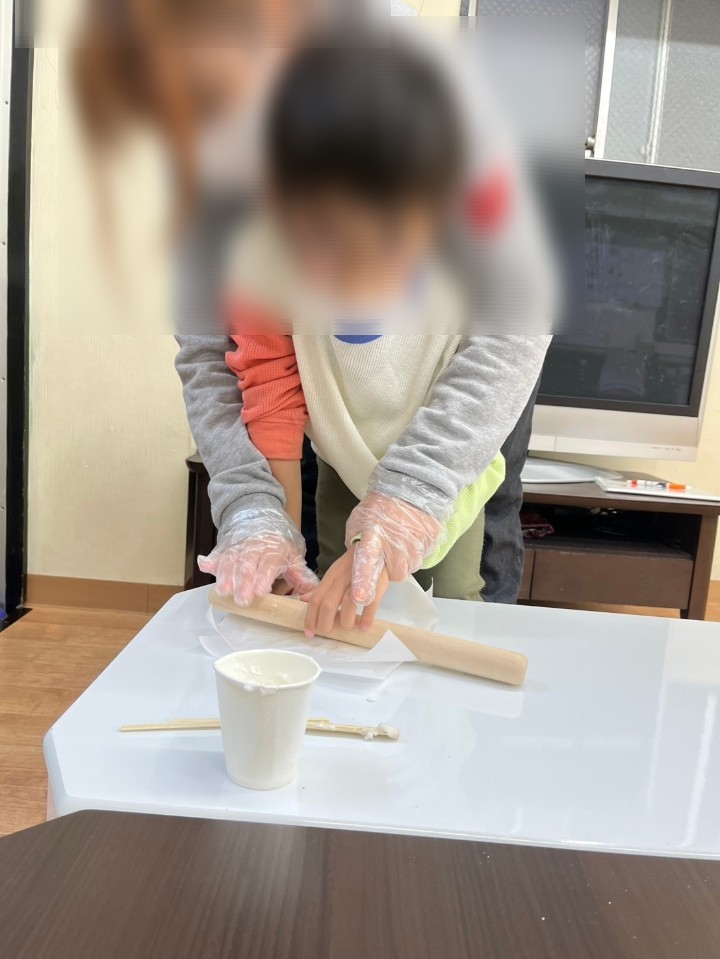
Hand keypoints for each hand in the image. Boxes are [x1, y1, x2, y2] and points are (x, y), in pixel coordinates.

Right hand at [198, 507, 318, 605]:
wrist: (260, 517)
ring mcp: (238, 546)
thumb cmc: (279, 545)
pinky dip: (211, 560)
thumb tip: (311, 594)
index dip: (264, 577)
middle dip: (244, 583)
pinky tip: (204, 565)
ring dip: (226, 576)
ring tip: (224, 591)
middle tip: (242, 600)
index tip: (260, 591)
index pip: (269, 564)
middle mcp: (255, 547)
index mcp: (274, 550)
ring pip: (230, 561)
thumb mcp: (293, 556)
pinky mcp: (225, 548)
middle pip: (247, 565)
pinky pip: (218, 554)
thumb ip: (300, 576)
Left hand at [301, 546, 389, 636]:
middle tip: (328, 632)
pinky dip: (366, 618)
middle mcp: (342, 579)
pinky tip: (364, 628)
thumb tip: (303, 600)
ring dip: (346, 621)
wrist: (376, 550)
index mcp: (330, 578)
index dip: (310, 618)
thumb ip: (320, 589)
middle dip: (325, 623)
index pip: (316, 599)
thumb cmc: (352, 566)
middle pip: (328, 604)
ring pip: (348, 604)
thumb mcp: (333, 574)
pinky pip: (370, 604)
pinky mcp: (376, 585)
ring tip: (348, 628)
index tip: (309, 633)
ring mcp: (359, 582)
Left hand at [345, 492, 441, 605]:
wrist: (412, 488)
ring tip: (399, 543)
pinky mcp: (430, 543)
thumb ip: (357, 544)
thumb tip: (352, 565)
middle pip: (395, 574)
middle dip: (389, 571)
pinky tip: (410, 538)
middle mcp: (396, 544)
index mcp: (373, 536)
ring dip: (402, 562)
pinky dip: (414, 553)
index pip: (367, 560)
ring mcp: (416, 545)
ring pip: (408, 568)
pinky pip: (420, 558)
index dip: (363, 579)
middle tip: (386, 556)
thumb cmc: (380, 505)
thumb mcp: (359, 522)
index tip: (361, 597)